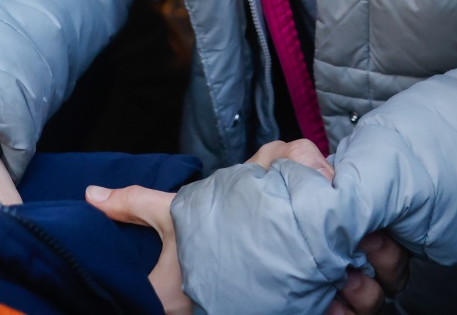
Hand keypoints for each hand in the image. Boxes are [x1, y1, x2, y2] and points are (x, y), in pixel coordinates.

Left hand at [89, 139, 406, 314]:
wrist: (193, 303)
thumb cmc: (190, 260)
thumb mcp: (172, 230)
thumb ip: (139, 205)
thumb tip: (91, 194)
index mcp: (262, 190)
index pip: (291, 157)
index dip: (307, 160)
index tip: (317, 172)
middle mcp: (295, 214)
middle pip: (337, 198)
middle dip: (350, 212)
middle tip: (353, 228)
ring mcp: (315, 250)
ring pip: (358, 240)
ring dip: (365, 258)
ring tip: (355, 280)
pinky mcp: (325, 284)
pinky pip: (361, 283)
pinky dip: (362, 293)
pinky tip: (348, 306)